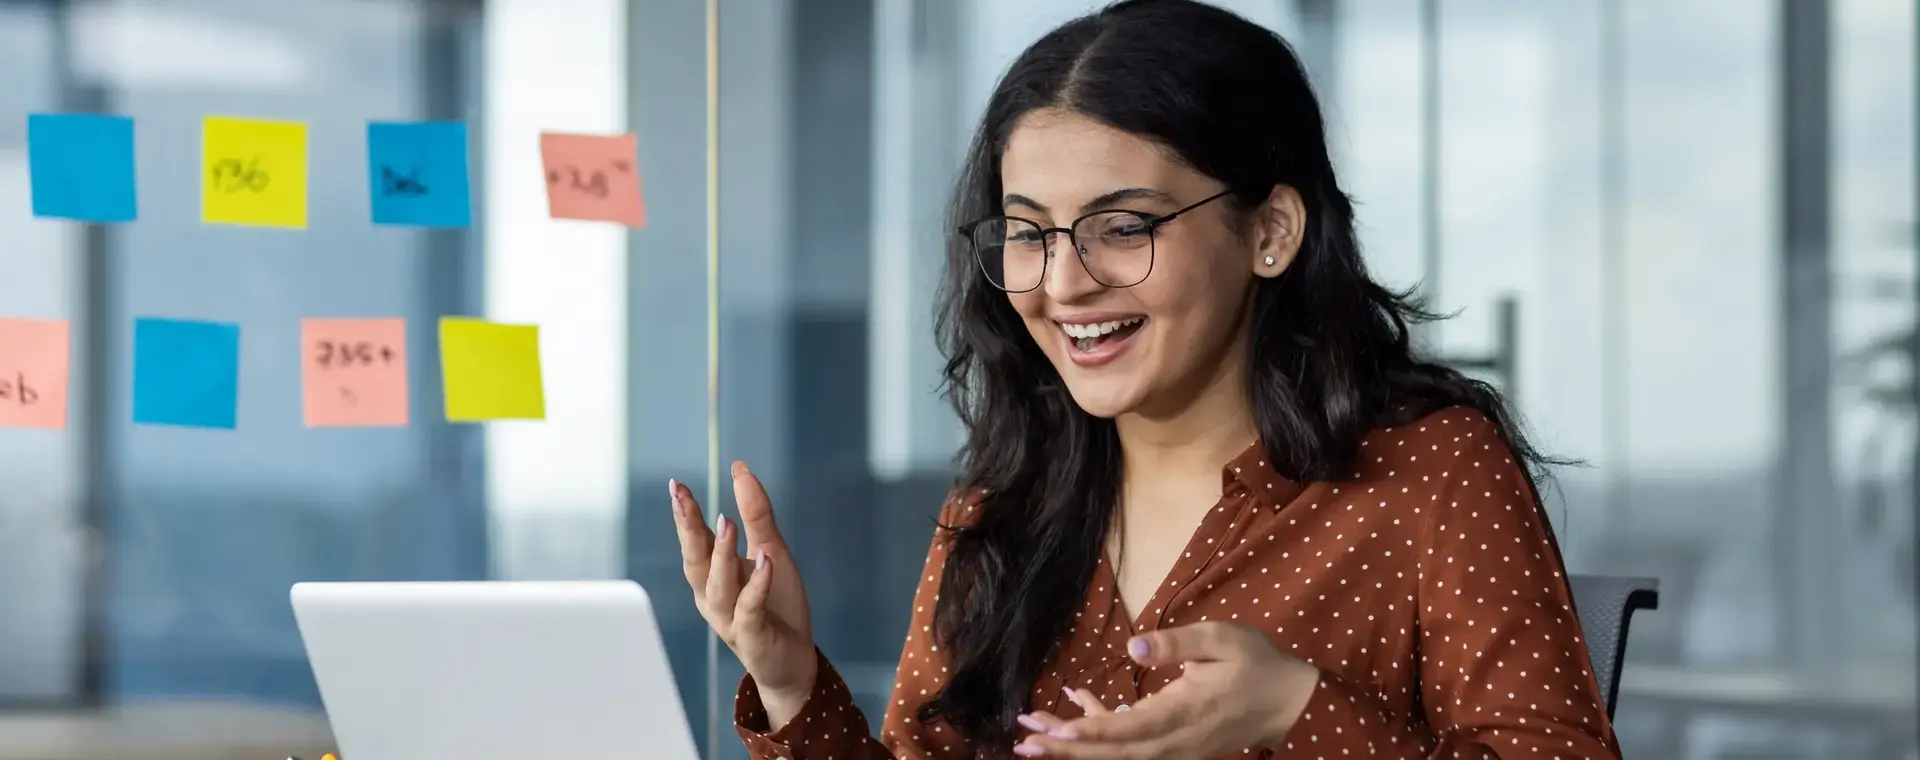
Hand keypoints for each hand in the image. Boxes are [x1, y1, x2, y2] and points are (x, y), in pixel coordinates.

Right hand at [672, 462, 816, 722]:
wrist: (791, 661)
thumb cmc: (776, 606)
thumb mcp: (771, 550)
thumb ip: (756, 514)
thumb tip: (740, 469)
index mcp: (713, 576)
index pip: (694, 541)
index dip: (685, 514)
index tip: (676, 486)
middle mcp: (713, 597)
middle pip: (695, 561)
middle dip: (687, 529)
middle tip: (682, 497)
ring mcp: (731, 618)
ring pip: (718, 585)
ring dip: (721, 554)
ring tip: (727, 523)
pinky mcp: (753, 636)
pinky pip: (750, 609)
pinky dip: (756, 586)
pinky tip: (764, 561)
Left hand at [1015, 622, 1320, 758]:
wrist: (1287, 703)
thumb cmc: (1255, 664)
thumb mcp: (1222, 641)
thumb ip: (1177, 643)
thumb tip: (1133, 644)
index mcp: (1183, 713)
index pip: (1129, 730)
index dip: (1090, 734)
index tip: (1054, 733)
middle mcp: (1174, 742)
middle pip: (1113, 754)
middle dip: (1066, 751)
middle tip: (1023, 745)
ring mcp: (1174, 752)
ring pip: (1118, 759)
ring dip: (1075, 751)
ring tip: (1033, 739)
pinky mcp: (1174, 752)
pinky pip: (1130, 753)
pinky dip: (1100, 738)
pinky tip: (1073, 718)